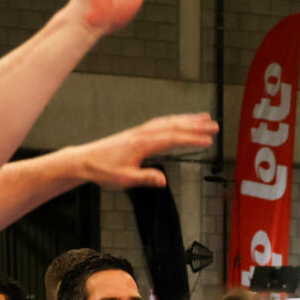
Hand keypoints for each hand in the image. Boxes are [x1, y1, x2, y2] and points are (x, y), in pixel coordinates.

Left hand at [68, 114, 218, 190]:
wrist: (85, 161)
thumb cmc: (103, 170)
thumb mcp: (125, 179)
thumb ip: (145, 178)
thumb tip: (163, 180)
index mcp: (142, 144)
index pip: (172, 139)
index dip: (191, 139)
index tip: (208, 141)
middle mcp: (142, 134)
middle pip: (174, 126)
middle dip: (195, 125)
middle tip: (214, 126)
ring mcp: (140, 132)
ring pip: (168, 121)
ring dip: (187, 119)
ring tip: (204, 118)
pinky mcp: (136, 134)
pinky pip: (160, 123)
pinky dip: (173, 121)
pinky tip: (180, 123)